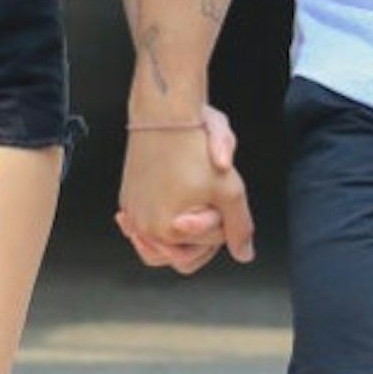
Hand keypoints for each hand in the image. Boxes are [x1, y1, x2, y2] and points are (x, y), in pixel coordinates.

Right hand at [116, 106, 253, 273]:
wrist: (164, 116)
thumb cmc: (193, 147)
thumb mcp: (230, 190)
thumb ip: (240, 227)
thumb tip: (244, 253)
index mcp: (167, 229)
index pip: (208, 246)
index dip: (222, 223)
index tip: (218, 200)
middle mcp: (143, 228)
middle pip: (183, 257)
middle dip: (202, 237)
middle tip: (208, 208)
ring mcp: (132, 216)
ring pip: (161, 250)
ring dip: (181, 238)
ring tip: (194, 213)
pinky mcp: (127, 203)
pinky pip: (145, 231)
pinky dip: (162, 225)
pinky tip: (174, 210)